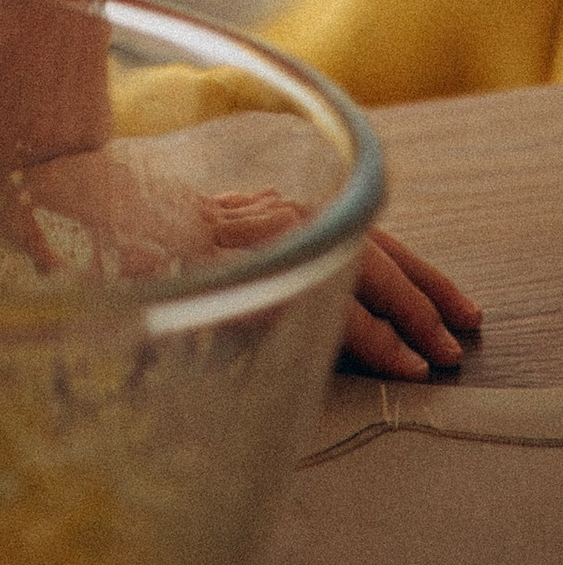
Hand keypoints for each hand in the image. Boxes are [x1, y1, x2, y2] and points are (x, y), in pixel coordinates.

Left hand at [40, 174, 483, 375]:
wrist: (106, 196)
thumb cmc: (137, 261)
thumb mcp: (183, 302)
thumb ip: (241, 320)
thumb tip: (291, 344)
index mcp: (265, 249)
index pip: (338, 302)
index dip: (378, 340)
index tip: (411, 367)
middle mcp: (284, 221)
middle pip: (368, 265)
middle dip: (413, 311)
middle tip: (445, 352)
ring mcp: (285, 207)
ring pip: (370, 239)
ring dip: (419, 279)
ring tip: (459, 314)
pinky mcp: (280, 204)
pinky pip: (350, 224)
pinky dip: (393, 251)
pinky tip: (414, 273)